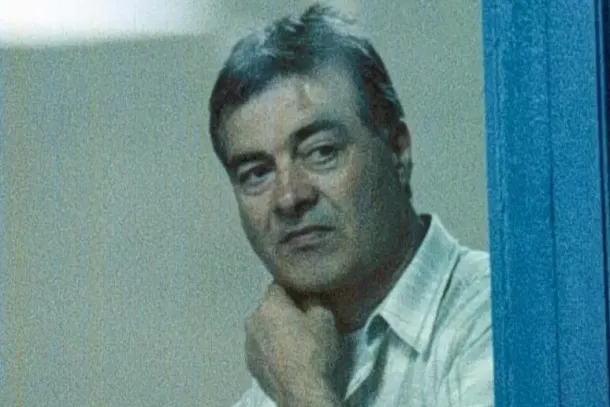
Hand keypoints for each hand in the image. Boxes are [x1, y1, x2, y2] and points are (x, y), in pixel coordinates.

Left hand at [245, 282, 340, 405]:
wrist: (301, 390)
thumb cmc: (313, 349)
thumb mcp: (324, 316)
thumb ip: (313, 297)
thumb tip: (307, 293)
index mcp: (268, 303)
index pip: (279, 284)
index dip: (294, 289)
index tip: (306, 297)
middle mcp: (252, 319)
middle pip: (269, 307)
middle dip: (283, 310)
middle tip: (303, 320)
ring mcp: (247, 343)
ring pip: (263, 328)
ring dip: (275, 330)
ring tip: (294, 342)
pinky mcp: (249, 364)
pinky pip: (261, 347)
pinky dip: (271, 349)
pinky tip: (286, 358)